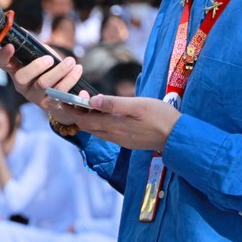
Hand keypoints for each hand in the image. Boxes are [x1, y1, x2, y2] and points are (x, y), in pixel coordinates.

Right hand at [1, 49, 82, 108]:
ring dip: (60, 72)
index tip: (10, 46)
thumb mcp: (39, 57)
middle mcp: (22, 85)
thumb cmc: (48, 70)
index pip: (2, 63)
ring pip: (44, 85)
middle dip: (37, 66)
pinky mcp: (50, 105)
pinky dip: (71, 82)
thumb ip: (33, 47)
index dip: (3, 56)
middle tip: (50, 59)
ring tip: (72, 62)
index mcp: (15, 70)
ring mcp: (35, 96)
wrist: (60, 98)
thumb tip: (24, 31)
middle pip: (23, 77)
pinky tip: (78, 72)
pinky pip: (60, 95)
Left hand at [49, 94, 179, 152]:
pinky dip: (100, 123)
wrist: (179, 137)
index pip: (84, 121)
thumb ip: (114, 104)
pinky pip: (107, 133)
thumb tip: (91, 101)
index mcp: (114, 126)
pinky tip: (103, 115)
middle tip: (70, 100)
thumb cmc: (161, 117)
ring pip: (97, 131)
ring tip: (84, 105)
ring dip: (89, 119)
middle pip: (88, 127)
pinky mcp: (128, 141)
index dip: (72, 111)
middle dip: (77, 115)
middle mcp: (114, 136)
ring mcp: (121, 140)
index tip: (62, 100)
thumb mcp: (139, 106)